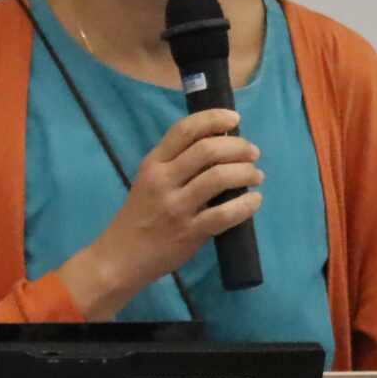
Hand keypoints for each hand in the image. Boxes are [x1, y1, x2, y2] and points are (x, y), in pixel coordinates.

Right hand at [59, 109, 262, 319]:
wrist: (119, 259)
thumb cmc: (139, 217)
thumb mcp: (149, 182)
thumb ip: (177, 164)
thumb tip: (220, 145)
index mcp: (153, 164)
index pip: (185, 130)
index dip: (214, 118)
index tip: (235, 119)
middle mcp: (163, 181)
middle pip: (208, 150)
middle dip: (238, 147)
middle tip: (253, 153)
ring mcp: (176, 208)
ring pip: (219, 178)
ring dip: (245, 172)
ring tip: (256, 175)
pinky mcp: (189, 233)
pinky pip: (224, 214)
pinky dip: (246, 205)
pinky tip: (254, 201)